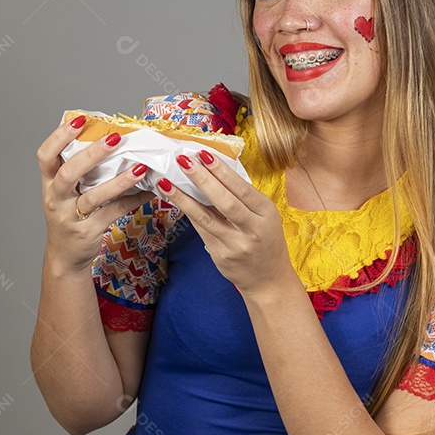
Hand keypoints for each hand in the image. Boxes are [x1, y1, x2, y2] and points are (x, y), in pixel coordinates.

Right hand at [36, 115, 155, 271]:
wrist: (65, 255)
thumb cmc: (69, 214)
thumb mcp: (64, 191)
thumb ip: (78, 168)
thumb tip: (109, 137)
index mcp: (49, 183)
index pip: (45, 156)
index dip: (59, 137)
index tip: (78, 121)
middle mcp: (55, 199)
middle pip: (68, 174)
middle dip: (92, 155)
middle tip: (114, 139)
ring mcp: (71, 217)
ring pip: (94, 196)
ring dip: (119, 181)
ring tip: (140, 167)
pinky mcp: (88, 231)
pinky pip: (113, 212)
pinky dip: (133, 200)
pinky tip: (149, 191)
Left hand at [157, 150, 296, 299]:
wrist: (268, 279)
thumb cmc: (266, 240)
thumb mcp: (265, 216)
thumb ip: (244, 198)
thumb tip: (215, 171)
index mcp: (266, 213)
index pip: (242, 188)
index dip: (222, 171)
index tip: (204, 155)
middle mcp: (253, 229)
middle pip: (224, 201)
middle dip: (202, 179)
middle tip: (183, 161)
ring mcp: (236, 244)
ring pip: (206, 217)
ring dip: (184, 198)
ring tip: (166, 182)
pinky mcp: (221, 255)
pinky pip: (201, 230)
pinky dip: (187, 212)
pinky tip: (175, 199)